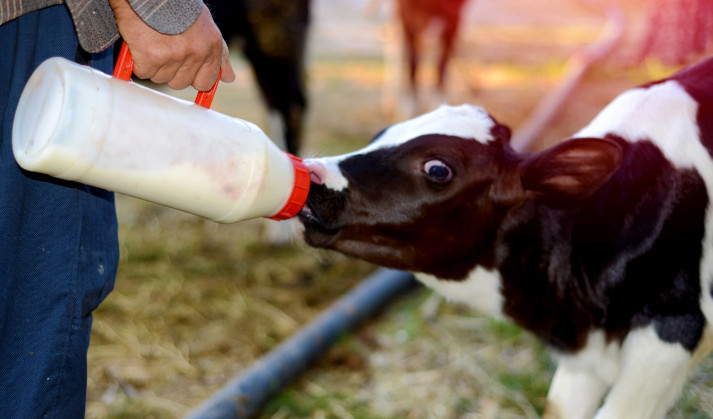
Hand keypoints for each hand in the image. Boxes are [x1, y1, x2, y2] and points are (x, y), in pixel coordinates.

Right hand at [109, 0, 235, 90]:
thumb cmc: (177, 8)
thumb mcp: (207, 27)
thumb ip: (219, 54)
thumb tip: (229, 78)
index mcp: (212, 47)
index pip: (206, 82)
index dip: (192, 78)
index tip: (184, 71)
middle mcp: (197, 53)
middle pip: (180, 83)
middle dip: (170, 71)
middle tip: (164, 49)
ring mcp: (175, 56)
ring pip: (161, 78)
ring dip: (153, 66)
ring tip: (152, 42)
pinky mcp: (153, 57)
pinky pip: (143, 72)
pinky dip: (138, 62)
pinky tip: (140, 44)